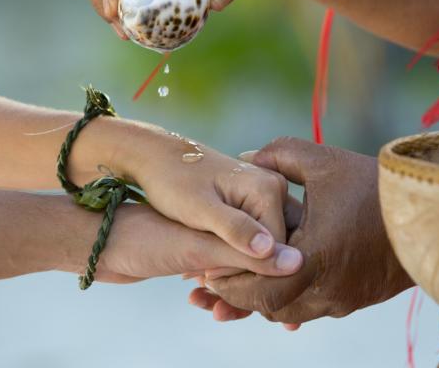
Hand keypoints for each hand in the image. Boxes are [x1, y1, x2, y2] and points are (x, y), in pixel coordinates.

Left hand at [91, 119, 300, 272]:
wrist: (154, 157)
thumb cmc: (172, 181)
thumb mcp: (200, 211)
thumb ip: (238, 232)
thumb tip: (284, 258)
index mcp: (268, 189)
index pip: (278, 250)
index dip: (247, 272)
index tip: (208, 279)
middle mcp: (274, 189)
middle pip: (275, 248)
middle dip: (243, 271)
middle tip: (201, 281)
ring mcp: (265, 195)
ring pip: (264, 246)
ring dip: (236, 267)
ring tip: (197, 274)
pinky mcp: (253, 202)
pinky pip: (254, 238)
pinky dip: (232, 256)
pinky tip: (204, 265)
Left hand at [190, 137, 412, 324]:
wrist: (433, 212)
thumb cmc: (375, 185)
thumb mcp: (324, 161)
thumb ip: (280, 154)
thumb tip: (246, 157)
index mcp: (316, 256)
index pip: (259, 286)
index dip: (230, 280)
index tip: (209, 268)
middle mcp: (329, 288)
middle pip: (270, 308)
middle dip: (241, 295)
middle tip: (218, 280)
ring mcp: (345, 298)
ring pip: (290, 313)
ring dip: (265, 299)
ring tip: (244, 280)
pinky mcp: (357, 299)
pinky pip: (313, 309)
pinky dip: (291, 299)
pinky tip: (280, 278)